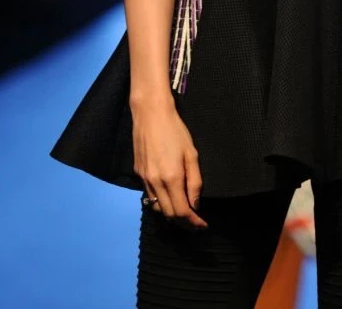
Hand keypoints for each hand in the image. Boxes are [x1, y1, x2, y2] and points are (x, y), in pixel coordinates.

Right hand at [131, 98, 206, 228]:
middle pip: (168, 215)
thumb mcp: (192, 154)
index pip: (181, 212)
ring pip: (157, 207)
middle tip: (196, 223)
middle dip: (183, 223)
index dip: (193, 223)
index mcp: (171, 178)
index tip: (203, 226)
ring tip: (184, 214)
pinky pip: (149, 196)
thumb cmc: (175, 130)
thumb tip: (195, 204)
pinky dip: (160, 203)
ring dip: (171, 215)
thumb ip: (194, 181)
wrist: (151, 114)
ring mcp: (144, 179)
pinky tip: (169, 199)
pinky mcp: (138, 174)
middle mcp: (155, 183)